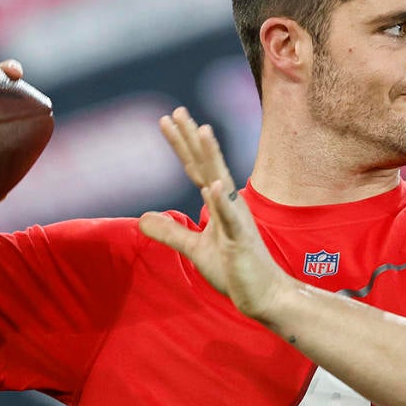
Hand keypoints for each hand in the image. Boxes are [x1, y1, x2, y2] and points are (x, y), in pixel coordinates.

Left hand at [138, 107, 293, 321]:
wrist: (264, 295)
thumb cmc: (235, 270)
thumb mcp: (195, 248)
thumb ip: (170, 231)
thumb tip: (142, 219)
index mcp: (218, 202)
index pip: (195, 167)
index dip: (181, 144)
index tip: (166, 119)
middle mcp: (229, 202)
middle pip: (206, 164)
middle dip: (191, 137)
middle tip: (177, 110)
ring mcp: (236, 218)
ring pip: (221, 180)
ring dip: (211, 155)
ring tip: (201, 130)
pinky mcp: (242, 239)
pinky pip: (231, 217)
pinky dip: (223, 200)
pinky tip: (214, 184)